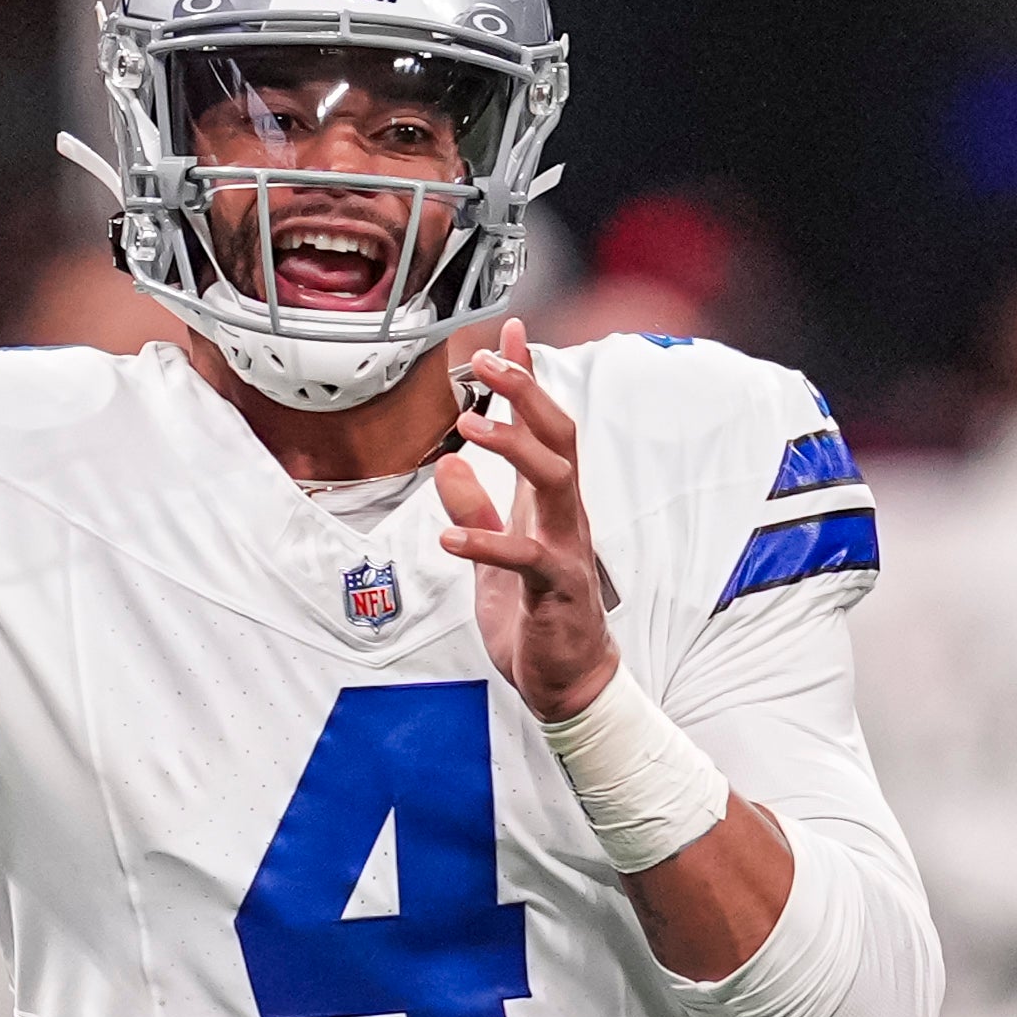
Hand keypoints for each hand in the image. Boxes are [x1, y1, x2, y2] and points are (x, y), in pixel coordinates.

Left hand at [436, 318, 620, 721]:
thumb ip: (478, 509)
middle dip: (527, 394)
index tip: (511, 332)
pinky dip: (488, 542)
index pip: (545, 428)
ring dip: (515, 447)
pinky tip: (449, 538)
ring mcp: (567, 550)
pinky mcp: (558, 591)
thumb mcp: (494, 556)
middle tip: (487, 364)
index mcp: (550, 505)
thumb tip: (449, 467)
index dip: (529, 380)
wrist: (568, 685)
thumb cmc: (537, 618)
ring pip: (557, 480)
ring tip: (469, 427)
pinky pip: (527, 557)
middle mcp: (566, 517)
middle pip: (560, 437)